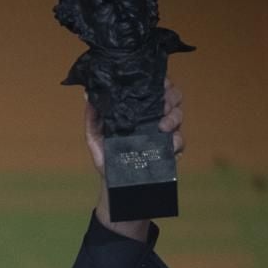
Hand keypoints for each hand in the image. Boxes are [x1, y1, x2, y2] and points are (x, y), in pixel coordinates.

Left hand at [89, 79, 184, 234]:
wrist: (113, 184)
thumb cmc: (106, 157)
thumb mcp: (95, 136)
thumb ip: (93, 116)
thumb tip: (87, 93)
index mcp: (140, 110)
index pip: (155, 89)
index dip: (161, 82)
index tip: (159, 83)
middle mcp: (154, 118)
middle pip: (173, 98)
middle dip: (171, 98)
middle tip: (162, 106)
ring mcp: (165, 134)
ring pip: (179, 117)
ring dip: (174, 118)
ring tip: (163, 126)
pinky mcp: (170, 151)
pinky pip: (180, 142)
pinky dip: (176, 142)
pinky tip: (169, 144)